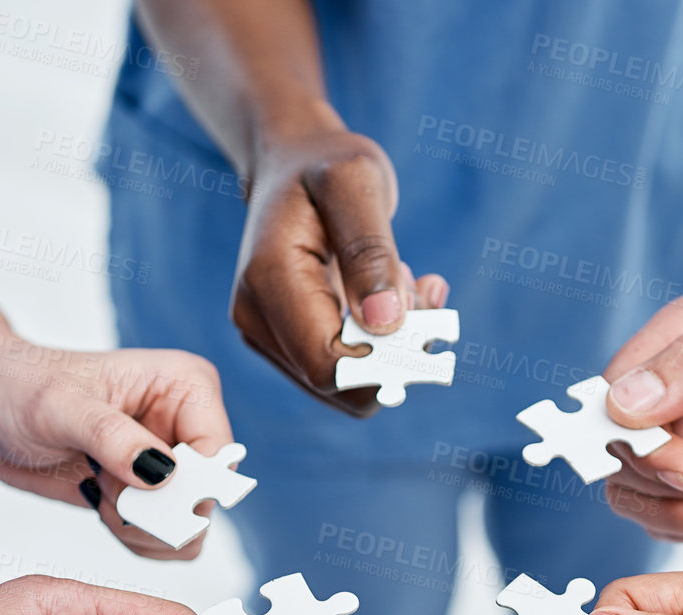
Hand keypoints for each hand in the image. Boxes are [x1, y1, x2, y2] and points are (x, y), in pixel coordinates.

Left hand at [0, 333, 234, 558]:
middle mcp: (187, 425)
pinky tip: (97, 501)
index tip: (137, 495)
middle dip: (157, 513)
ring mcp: (170, 463)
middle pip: (206, 499)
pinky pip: (163, 540)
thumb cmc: (18, 383)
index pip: (218, 455)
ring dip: (141, 528)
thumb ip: (113, 438)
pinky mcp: (149, 493)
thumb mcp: (59, 406)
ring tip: (98, 493)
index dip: (185, 489)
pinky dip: (131, 536)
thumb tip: (162, 474)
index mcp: (186, 386)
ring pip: (188, 528)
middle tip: (107, 495)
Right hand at [234, 118, 448, 414]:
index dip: (385, 360)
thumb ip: (370, 252)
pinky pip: (347, 370)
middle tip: (423, 289)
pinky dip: (385, 342)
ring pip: (348, 385)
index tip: (426, 310)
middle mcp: (256, 317)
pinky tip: (398, 291)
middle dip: (396, 351)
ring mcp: (267, 334)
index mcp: (268, 279)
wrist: (293, 161)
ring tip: (404, 276)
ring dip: (395, 344)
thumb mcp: (356, 181)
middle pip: (340, 385)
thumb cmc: (326, 164)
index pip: (328, 365)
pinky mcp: (286, 341)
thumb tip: (385, 325)